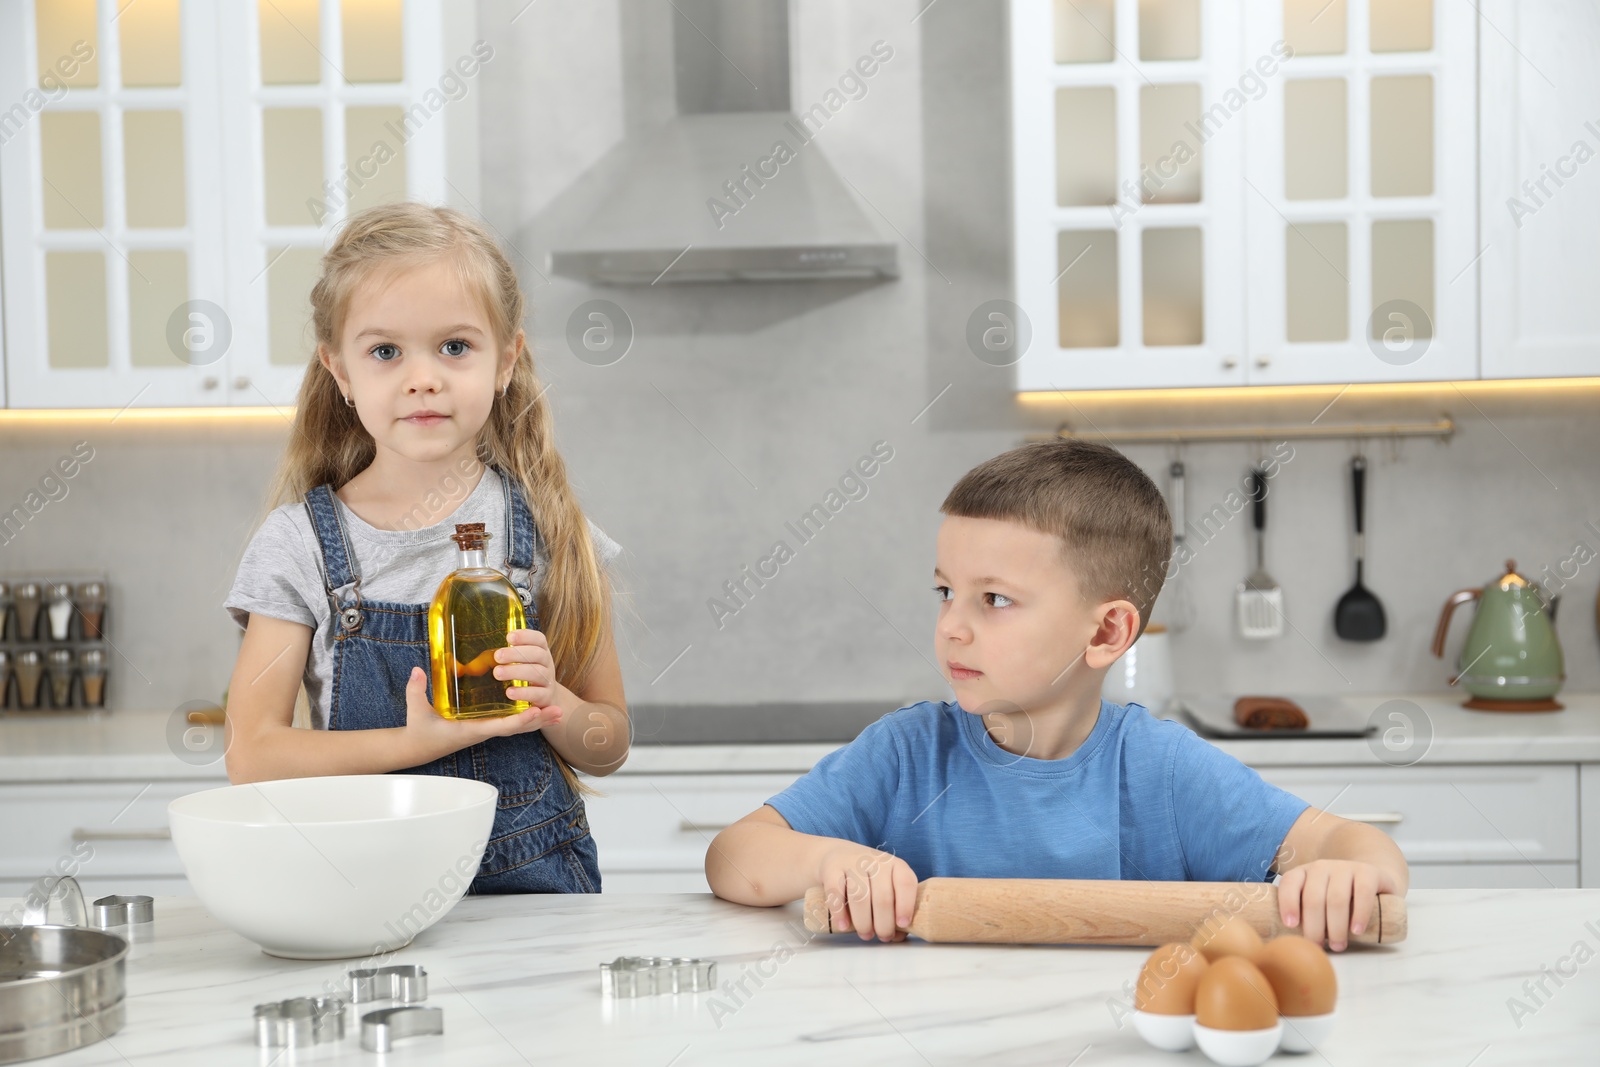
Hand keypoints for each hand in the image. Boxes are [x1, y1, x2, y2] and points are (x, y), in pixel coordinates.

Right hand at [402, 666, 562, 760]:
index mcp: (471, 730)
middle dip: (538, 720)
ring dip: (538, 720)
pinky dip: (527, 717)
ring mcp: (486, 729)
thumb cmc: (420, 731)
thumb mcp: (415, 711)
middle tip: (559, 711)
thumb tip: (418, 670)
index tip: (535, 711)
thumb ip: (416, 690)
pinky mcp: (486, 725)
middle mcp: (483, 731)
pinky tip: (541, 710)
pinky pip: (511, 723)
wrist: (419, 747)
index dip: (519, 721)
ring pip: (517, 726)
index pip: (500, 727)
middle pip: (517, 728)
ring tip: (559, 711)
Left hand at [488, 628, 558, 708]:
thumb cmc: (527, 676)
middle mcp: (547, 664)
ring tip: (497, 673)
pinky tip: (509, 692)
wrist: (547, 699)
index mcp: (541, 651)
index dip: (525, 636)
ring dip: (516, 671)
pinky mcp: (547, 697)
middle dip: (516, 653)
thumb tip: (472, 661)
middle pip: (537, 654)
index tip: (509, 637)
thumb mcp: (521, 663)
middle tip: (497, 656)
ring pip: (537, 673)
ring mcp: (548, 680)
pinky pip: (537, 693)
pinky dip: (523, 692)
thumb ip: (505, 657)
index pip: (539, 639)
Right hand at [818, 840, 917, 942]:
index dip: (906, 905)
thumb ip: (895, 909)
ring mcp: (852, 862)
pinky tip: (843, 925)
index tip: (902, 925)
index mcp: (895, 865)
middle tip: (882, 937)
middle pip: (882, 896)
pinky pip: (835, 892)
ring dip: (863, 921)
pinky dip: (839, 912)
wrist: (838, 854)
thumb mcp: (887, 886)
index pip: (905, 882)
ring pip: (860, 896)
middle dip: (884, 923)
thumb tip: (898, 936)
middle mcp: (875, 861)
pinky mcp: (831, 867)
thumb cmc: (869, 879)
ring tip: (865, 934)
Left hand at [1277, 859, 1399, 950]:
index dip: (1288, 903)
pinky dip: (1359, 914)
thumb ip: (1304, 913)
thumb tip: (1293, 944)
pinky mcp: (1368, 872)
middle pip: (1313, 898)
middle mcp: (1322, 867)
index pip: (1290, 883)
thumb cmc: (1337, 897)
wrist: (1370, 879)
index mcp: (1304, 872)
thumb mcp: (1317, 900)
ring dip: (1336, 927)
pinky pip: (1363, 893)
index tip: (1291, 925)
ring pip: (1336, 899)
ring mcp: (1345, 867)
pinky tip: (1357, 930)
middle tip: (1319, 946)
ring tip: (1338, 945)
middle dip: (1314, 927)